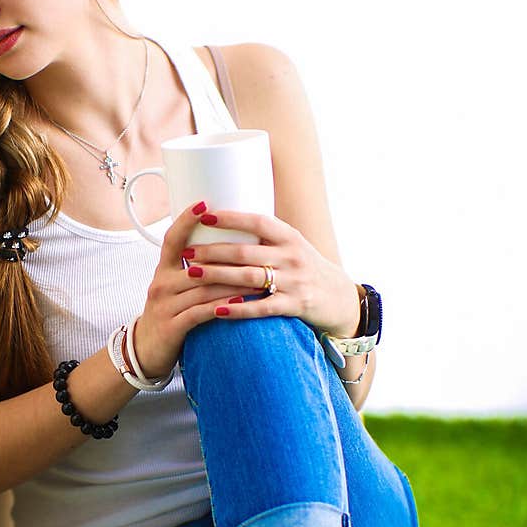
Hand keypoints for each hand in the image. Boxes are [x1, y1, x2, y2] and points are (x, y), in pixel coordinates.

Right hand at [131, 201, 263, 378]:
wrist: (145, 351)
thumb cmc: (169, 315)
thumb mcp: (175, 288)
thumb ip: (195, 271)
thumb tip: (227, 247)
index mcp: (163, 270)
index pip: (172, 239)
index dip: (186, 220)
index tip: (204, 203)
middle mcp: (161, 284)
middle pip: (197, 265)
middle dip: (229, 258)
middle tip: (258, 250)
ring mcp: (164, 306)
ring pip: (202, 288)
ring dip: (233, 283)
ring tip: (260, 279)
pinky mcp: (171, 327)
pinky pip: (199, 313)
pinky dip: (221, 306)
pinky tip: (240, 302)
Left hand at [174, 208, 361, 338]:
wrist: (338, 298)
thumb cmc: (304, 269)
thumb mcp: (291, 246)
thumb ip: (263, 238)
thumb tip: (222, 223)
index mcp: (289, 237)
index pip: (258, 221)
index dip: (231, 218)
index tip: (204, 216)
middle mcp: (292, 256)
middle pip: (246, 252)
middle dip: (213, 252)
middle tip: (187, 252)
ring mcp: (294, 282)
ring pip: (249, 278)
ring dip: (218, 276)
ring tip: (192, 274)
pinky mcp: (294, 306)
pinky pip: (262, 308)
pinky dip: (239, 309)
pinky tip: (217, 310)